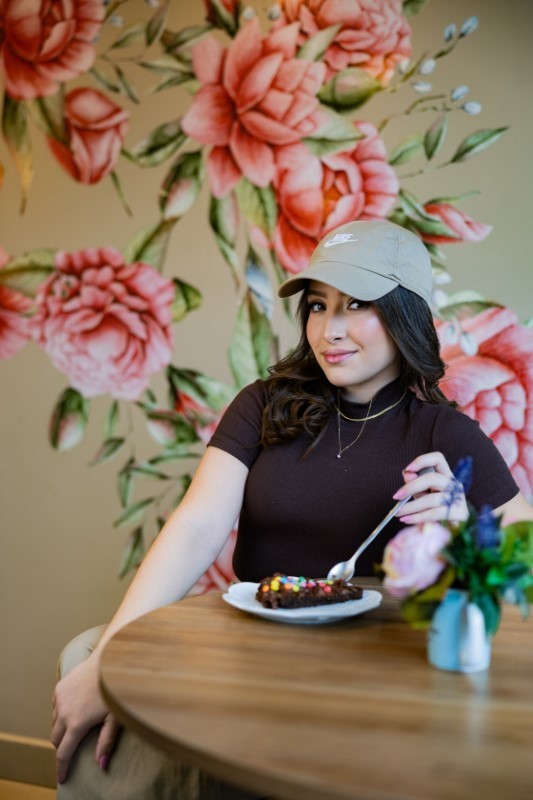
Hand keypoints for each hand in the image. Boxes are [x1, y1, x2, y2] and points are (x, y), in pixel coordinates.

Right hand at [51, 654, 118, 783]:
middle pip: (55, 739)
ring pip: (54, 723)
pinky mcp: (60, 687)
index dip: (62, 768)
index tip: (62, 778)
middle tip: (70, 753)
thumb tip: (101, 765)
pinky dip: (61, 713)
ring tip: (75, 730)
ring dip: (61, 729)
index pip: (63, 753)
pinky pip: (55, 707)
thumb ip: (106, 742)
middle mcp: (63, 712)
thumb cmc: (116, 689)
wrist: (109, 660)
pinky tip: (73, 710)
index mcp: (76, 723)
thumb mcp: (114, 718)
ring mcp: (60, 699)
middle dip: (62, 748)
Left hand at [393, 452, 468, 524]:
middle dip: (411, 487)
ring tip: (398, 512)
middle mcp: (454, 484)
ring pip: (432, 499)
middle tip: (396, 496)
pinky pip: (435, 514)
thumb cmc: (434, 509)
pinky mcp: (460, 514)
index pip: (438, 459)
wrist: (450, 530)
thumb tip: (407, 473)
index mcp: (445, 475)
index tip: (408, 469)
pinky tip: (407, 519)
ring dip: (411, 506)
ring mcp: (459, 498)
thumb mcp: (422, 495)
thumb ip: (414, 484)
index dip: (422, 461)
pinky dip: (418, 517)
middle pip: (433, 478)